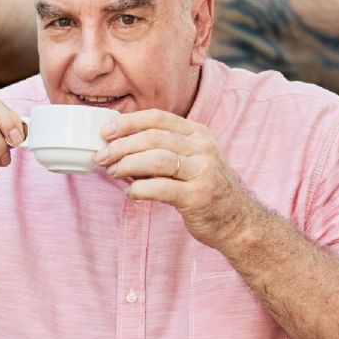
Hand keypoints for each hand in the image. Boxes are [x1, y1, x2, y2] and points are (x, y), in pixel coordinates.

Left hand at [94, 109, 259, 249]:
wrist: (238, 220)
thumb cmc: (203, 187)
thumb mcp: (190, 158)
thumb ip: (161, 148)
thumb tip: (116, 144)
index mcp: (197, 133)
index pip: (157, 118)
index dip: (127, 122)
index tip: (105, 132)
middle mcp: (202, 148)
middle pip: (152, 137)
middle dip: (120, 146)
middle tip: (101, 157)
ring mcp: (203, 172)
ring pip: (155, 159)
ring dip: (126, 165)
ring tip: (112, 173)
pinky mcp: (198, 196)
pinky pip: (160, 188)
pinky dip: (139, 189)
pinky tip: (131, 193)